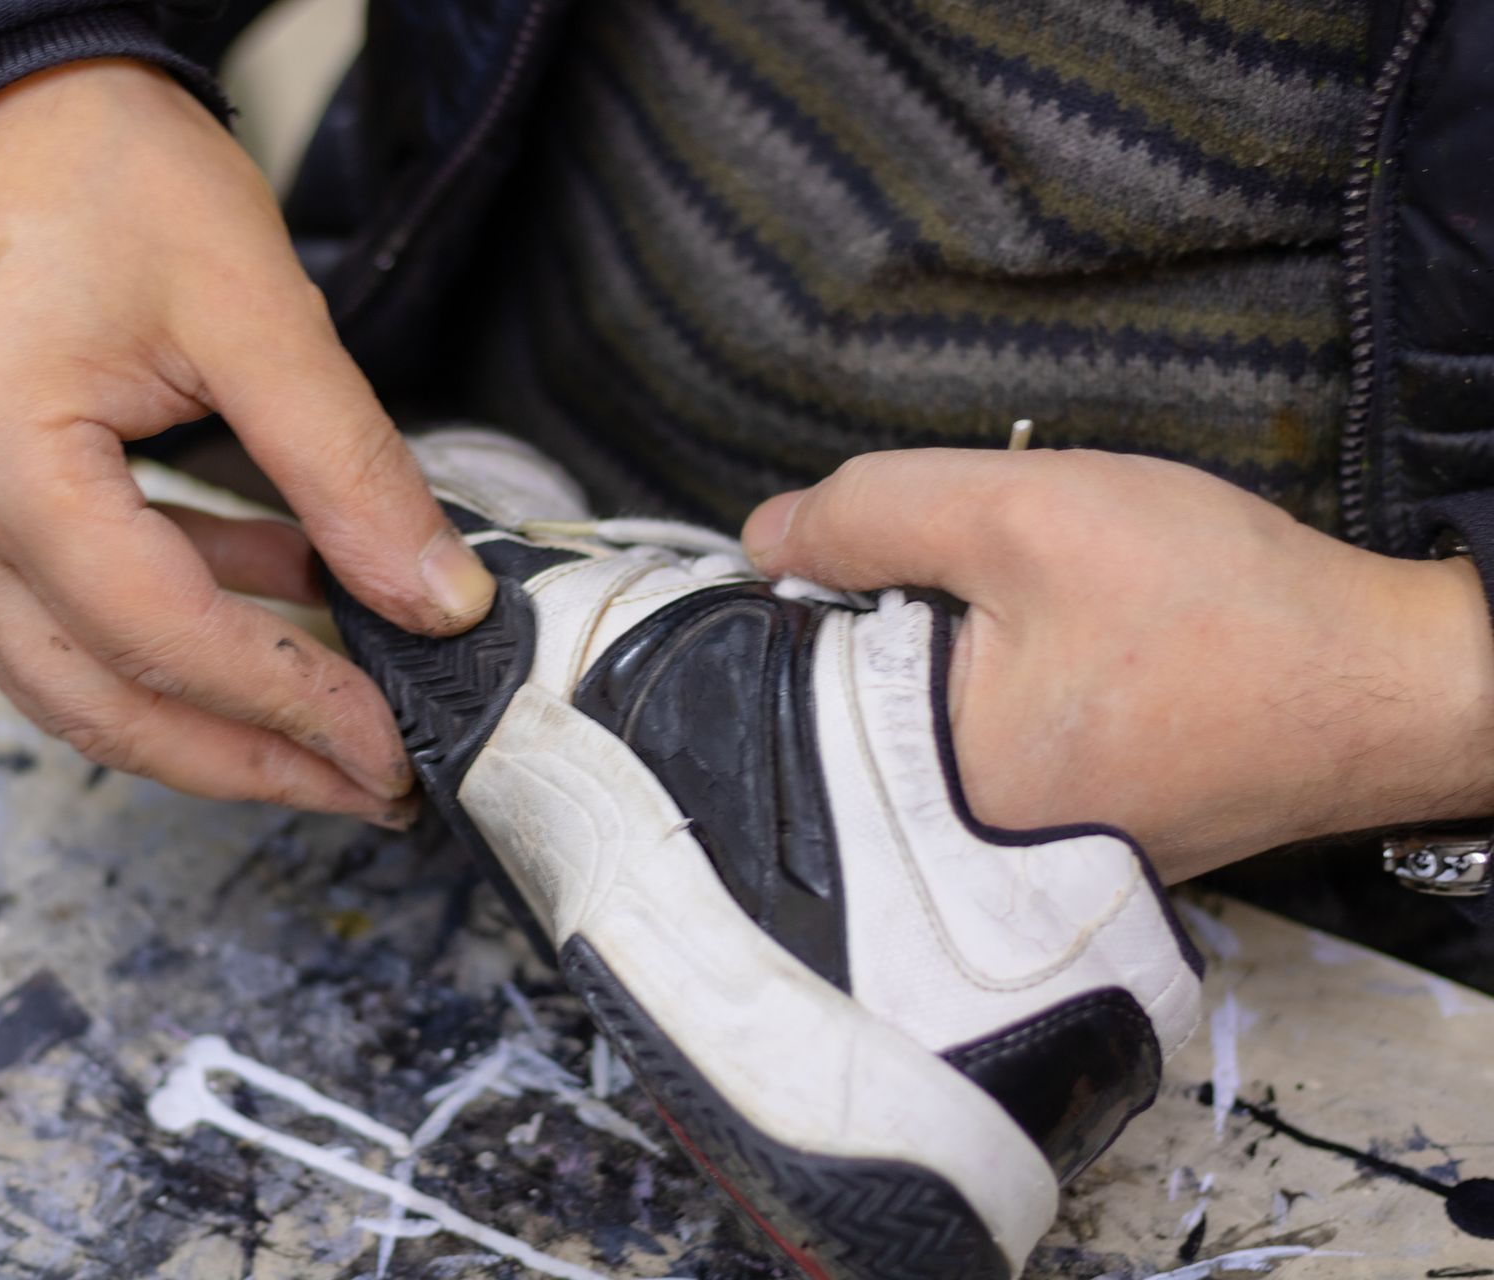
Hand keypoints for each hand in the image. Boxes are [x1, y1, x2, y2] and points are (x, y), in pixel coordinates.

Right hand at [0, 59, 495, 822]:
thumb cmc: (101, 167)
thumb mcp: (254, 308)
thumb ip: (349, 467)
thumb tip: (438, 600)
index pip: (164, 641)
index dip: (291, 708)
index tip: (395, 746)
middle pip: (103, 702)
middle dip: (249, 760)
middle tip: (372, 785)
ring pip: (78, 681)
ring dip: (213, 716)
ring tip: (341, 732)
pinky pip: (69, 615)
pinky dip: (177, 632)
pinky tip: (282, 612)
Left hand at [743, 448, 1493, 879]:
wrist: (1386, 681)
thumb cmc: (1221, 607)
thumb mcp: (1022, 515)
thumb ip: (873, 513)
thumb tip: (765, 537)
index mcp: (922, 789)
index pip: (791, 678)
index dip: (821, 591)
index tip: (880, 552)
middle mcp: (955, 847)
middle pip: (851, 702)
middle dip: (895, 622)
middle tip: (999, 584)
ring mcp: (1014, 851)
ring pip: (918, 718)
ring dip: (953, 649)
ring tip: (1048, 619)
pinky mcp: (1063, 830)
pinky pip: (982, 747)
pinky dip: (1001, 686)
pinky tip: (1067, 655)